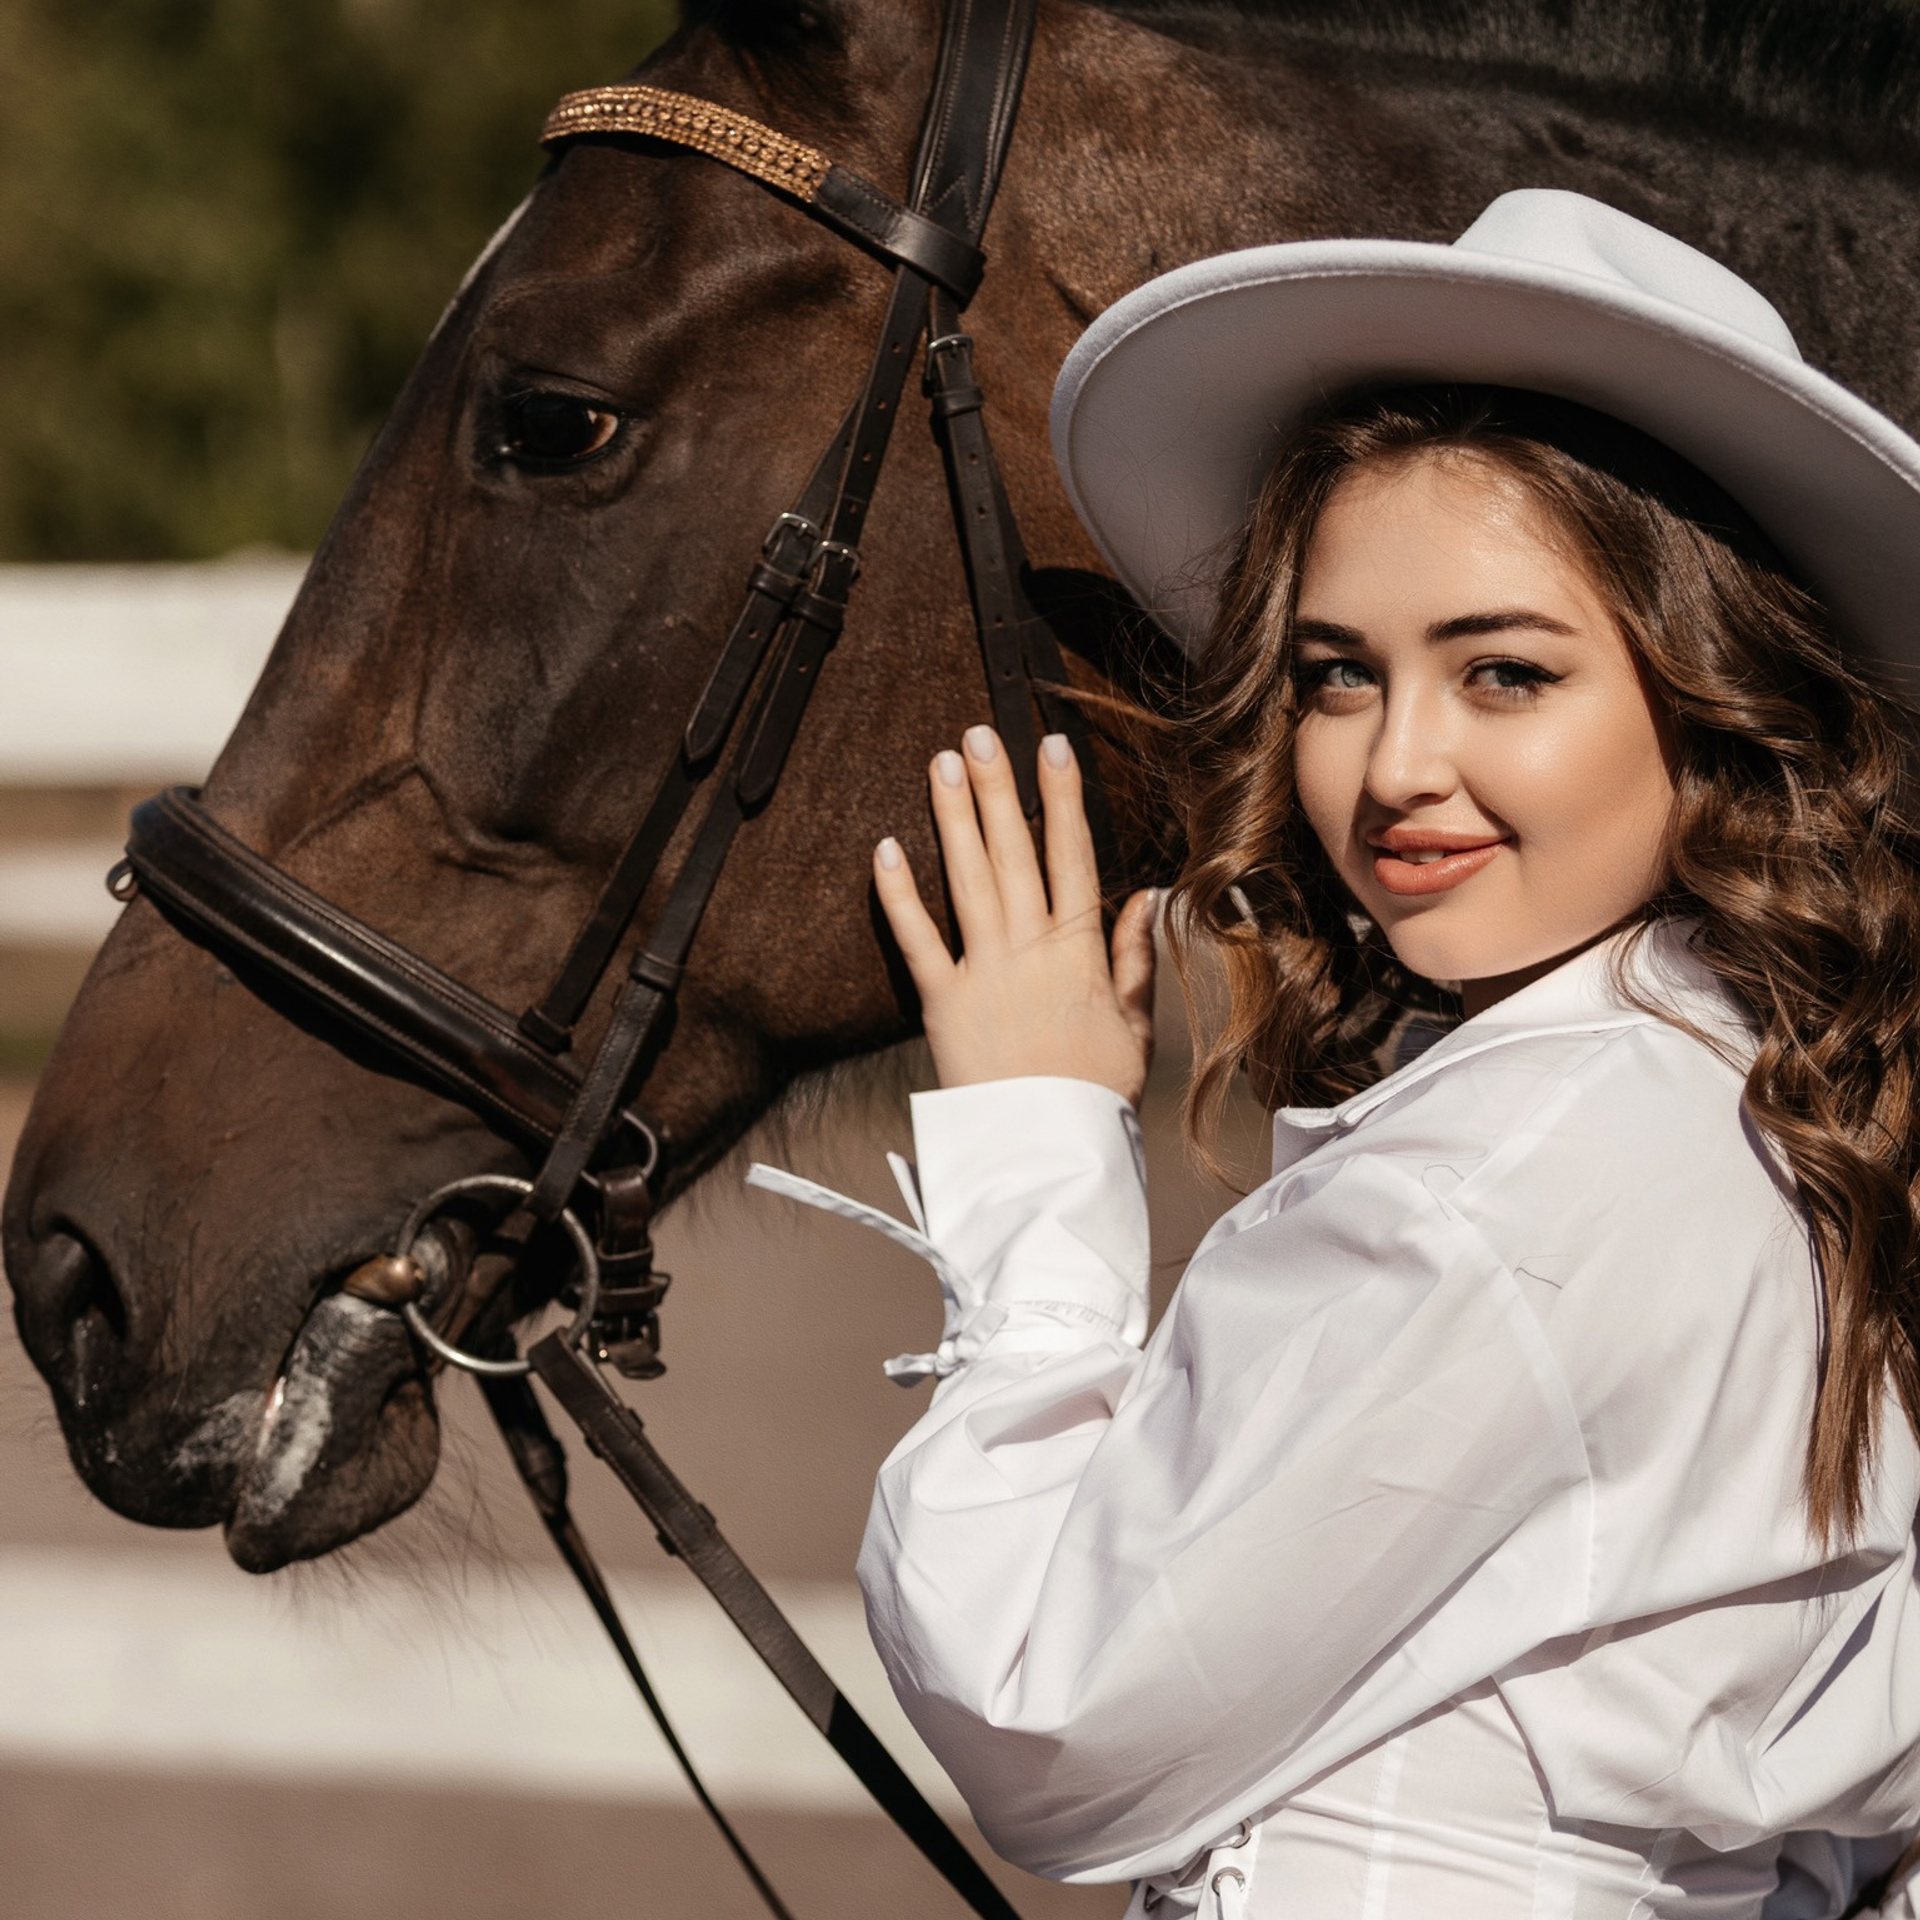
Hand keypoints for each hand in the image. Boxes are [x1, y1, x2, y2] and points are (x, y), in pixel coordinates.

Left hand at [874, 726, 1155, 1104]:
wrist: (1048, 1151)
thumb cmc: (1095, 1093)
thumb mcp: (1135, 1025)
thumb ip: (1133, 958)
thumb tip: (1145, 897)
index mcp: (1079, 952)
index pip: (1071, 857)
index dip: (1063, 799)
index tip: (1055, 747)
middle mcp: (1029, 950)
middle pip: (1013, 853)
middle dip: (999, 789)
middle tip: (981, 733)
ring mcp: (983, 973)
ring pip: (967, 880)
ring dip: (954, 818)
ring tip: (942, 764)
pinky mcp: (941, 1004)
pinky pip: (916, 941)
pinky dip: (898, 895)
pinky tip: (885, 847)